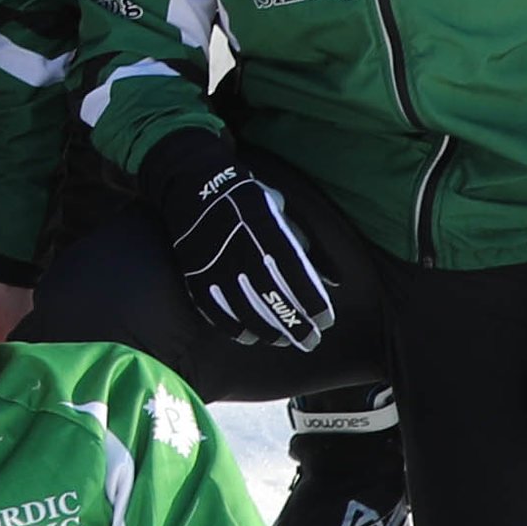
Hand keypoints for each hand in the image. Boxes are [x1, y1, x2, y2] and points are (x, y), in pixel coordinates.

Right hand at [155, 153, 340, 358]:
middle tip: (310, 340)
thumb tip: (333, 278)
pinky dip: (233, 328)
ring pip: (246, 311)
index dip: (313, 301)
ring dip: (268, 330)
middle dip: (296, 325)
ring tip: (283, 339)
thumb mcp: (280, 209)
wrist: (193, 185)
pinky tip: (248, 336)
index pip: (296, 276)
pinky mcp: (196, 275)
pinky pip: (215, 311)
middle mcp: (242, 252)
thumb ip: (306, 244)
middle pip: (274, 300)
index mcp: (267, 233)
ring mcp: (216, 267)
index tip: (326, 319)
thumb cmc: (245, 197)